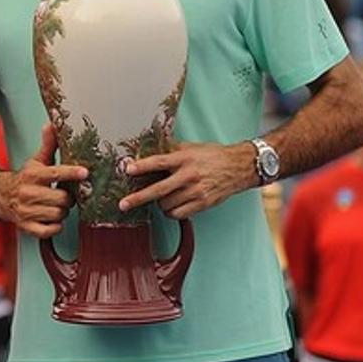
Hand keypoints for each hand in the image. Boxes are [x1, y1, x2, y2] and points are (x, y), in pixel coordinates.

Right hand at [0, 124, 87, 238]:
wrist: (0, 196)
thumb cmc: (25, 178)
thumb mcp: (36, 161)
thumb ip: (48, 145)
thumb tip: (52, 124)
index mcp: (33, 175)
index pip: (56, 173)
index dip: (72, 172)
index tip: (85, 172)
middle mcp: (28, 193)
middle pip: (62, 198)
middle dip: (68, 197)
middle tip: (65, 194)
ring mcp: (26, 211)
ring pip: (58, 215)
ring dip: (62, 211)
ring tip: (57, 205)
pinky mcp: (26, 227)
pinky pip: (49, 231)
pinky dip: (55, 226)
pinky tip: (52, 219)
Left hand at [120, 142, 257, 218]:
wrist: (239, 167)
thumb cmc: (213, 156)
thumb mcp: (192, 147)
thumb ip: (172, 151)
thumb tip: (148, 152)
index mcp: (185, 158)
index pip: (159, 162)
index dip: (142, 166)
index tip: (127, 169)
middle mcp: (189, 175)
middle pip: (159, 189)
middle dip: (138, 198)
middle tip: (123, 204)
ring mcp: (196, 191)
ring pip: (167, 205)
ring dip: (159, 204)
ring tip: (162, 198)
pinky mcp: (202, 204)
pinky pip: (178, 214)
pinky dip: (171, 212)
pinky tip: (172, 206)